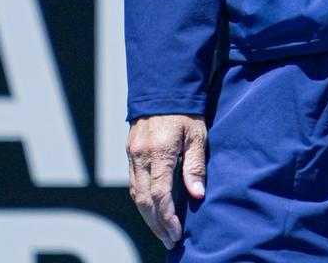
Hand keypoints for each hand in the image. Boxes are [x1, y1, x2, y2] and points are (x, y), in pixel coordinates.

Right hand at [128, 115, 208, 247]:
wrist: (163, 88)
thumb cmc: (185, 112)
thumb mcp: (197, 136)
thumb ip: (195, 166)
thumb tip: (197, 195)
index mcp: (160, 152)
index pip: (160, 194)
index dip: (167, 218)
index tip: (177, 233)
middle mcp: (141, 156)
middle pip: (144, 200)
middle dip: (156, 224)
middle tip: (169, 240)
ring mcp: (132, 155)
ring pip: (136, 194)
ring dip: (148, 216)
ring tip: (162, 231)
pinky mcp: (130, 153)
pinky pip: (133, 184)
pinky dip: (142, 201)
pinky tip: (152, 211)